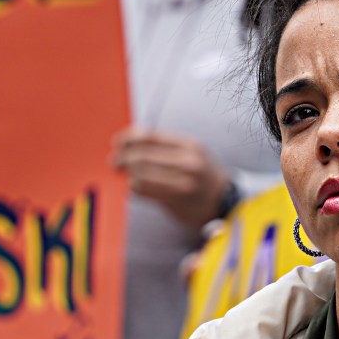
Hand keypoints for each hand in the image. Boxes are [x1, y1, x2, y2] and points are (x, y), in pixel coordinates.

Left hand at [113, 128, 231, 228]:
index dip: (130, 138)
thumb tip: (131, 142)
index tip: (118, 141)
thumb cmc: (202, 173)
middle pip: (143, 156)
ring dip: (128, 174)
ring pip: (141, 175)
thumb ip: (166, 146)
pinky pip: (145, 192)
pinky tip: (132, 187)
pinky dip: (133, 188)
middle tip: (114, 160)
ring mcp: (182, 183)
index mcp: (189, 146)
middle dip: (124, 157)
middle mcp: (187, 163)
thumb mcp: (192, 151)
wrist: (223, 199)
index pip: (151, 137)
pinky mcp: (175, 201)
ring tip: (123, 173)